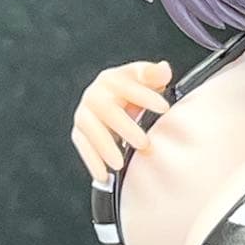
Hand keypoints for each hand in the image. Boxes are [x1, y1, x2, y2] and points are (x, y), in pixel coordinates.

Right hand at [71, 60, 171, 182]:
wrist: (113, 101)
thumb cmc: (133, 91)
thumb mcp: (146, 79)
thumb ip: (154, 74)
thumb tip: (163, 70)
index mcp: (113, 78)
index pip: (129, 86)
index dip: (146, 96)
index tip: (164, 108)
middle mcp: (95, 94)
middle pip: (107, 110)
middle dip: (125, 127)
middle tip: (144, 143)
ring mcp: (84, 113)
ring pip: (90, 129)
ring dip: (105, 147)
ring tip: (120, 164)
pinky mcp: (79, 131)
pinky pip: (82, 146)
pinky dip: (92, 162)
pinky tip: (103, 175)